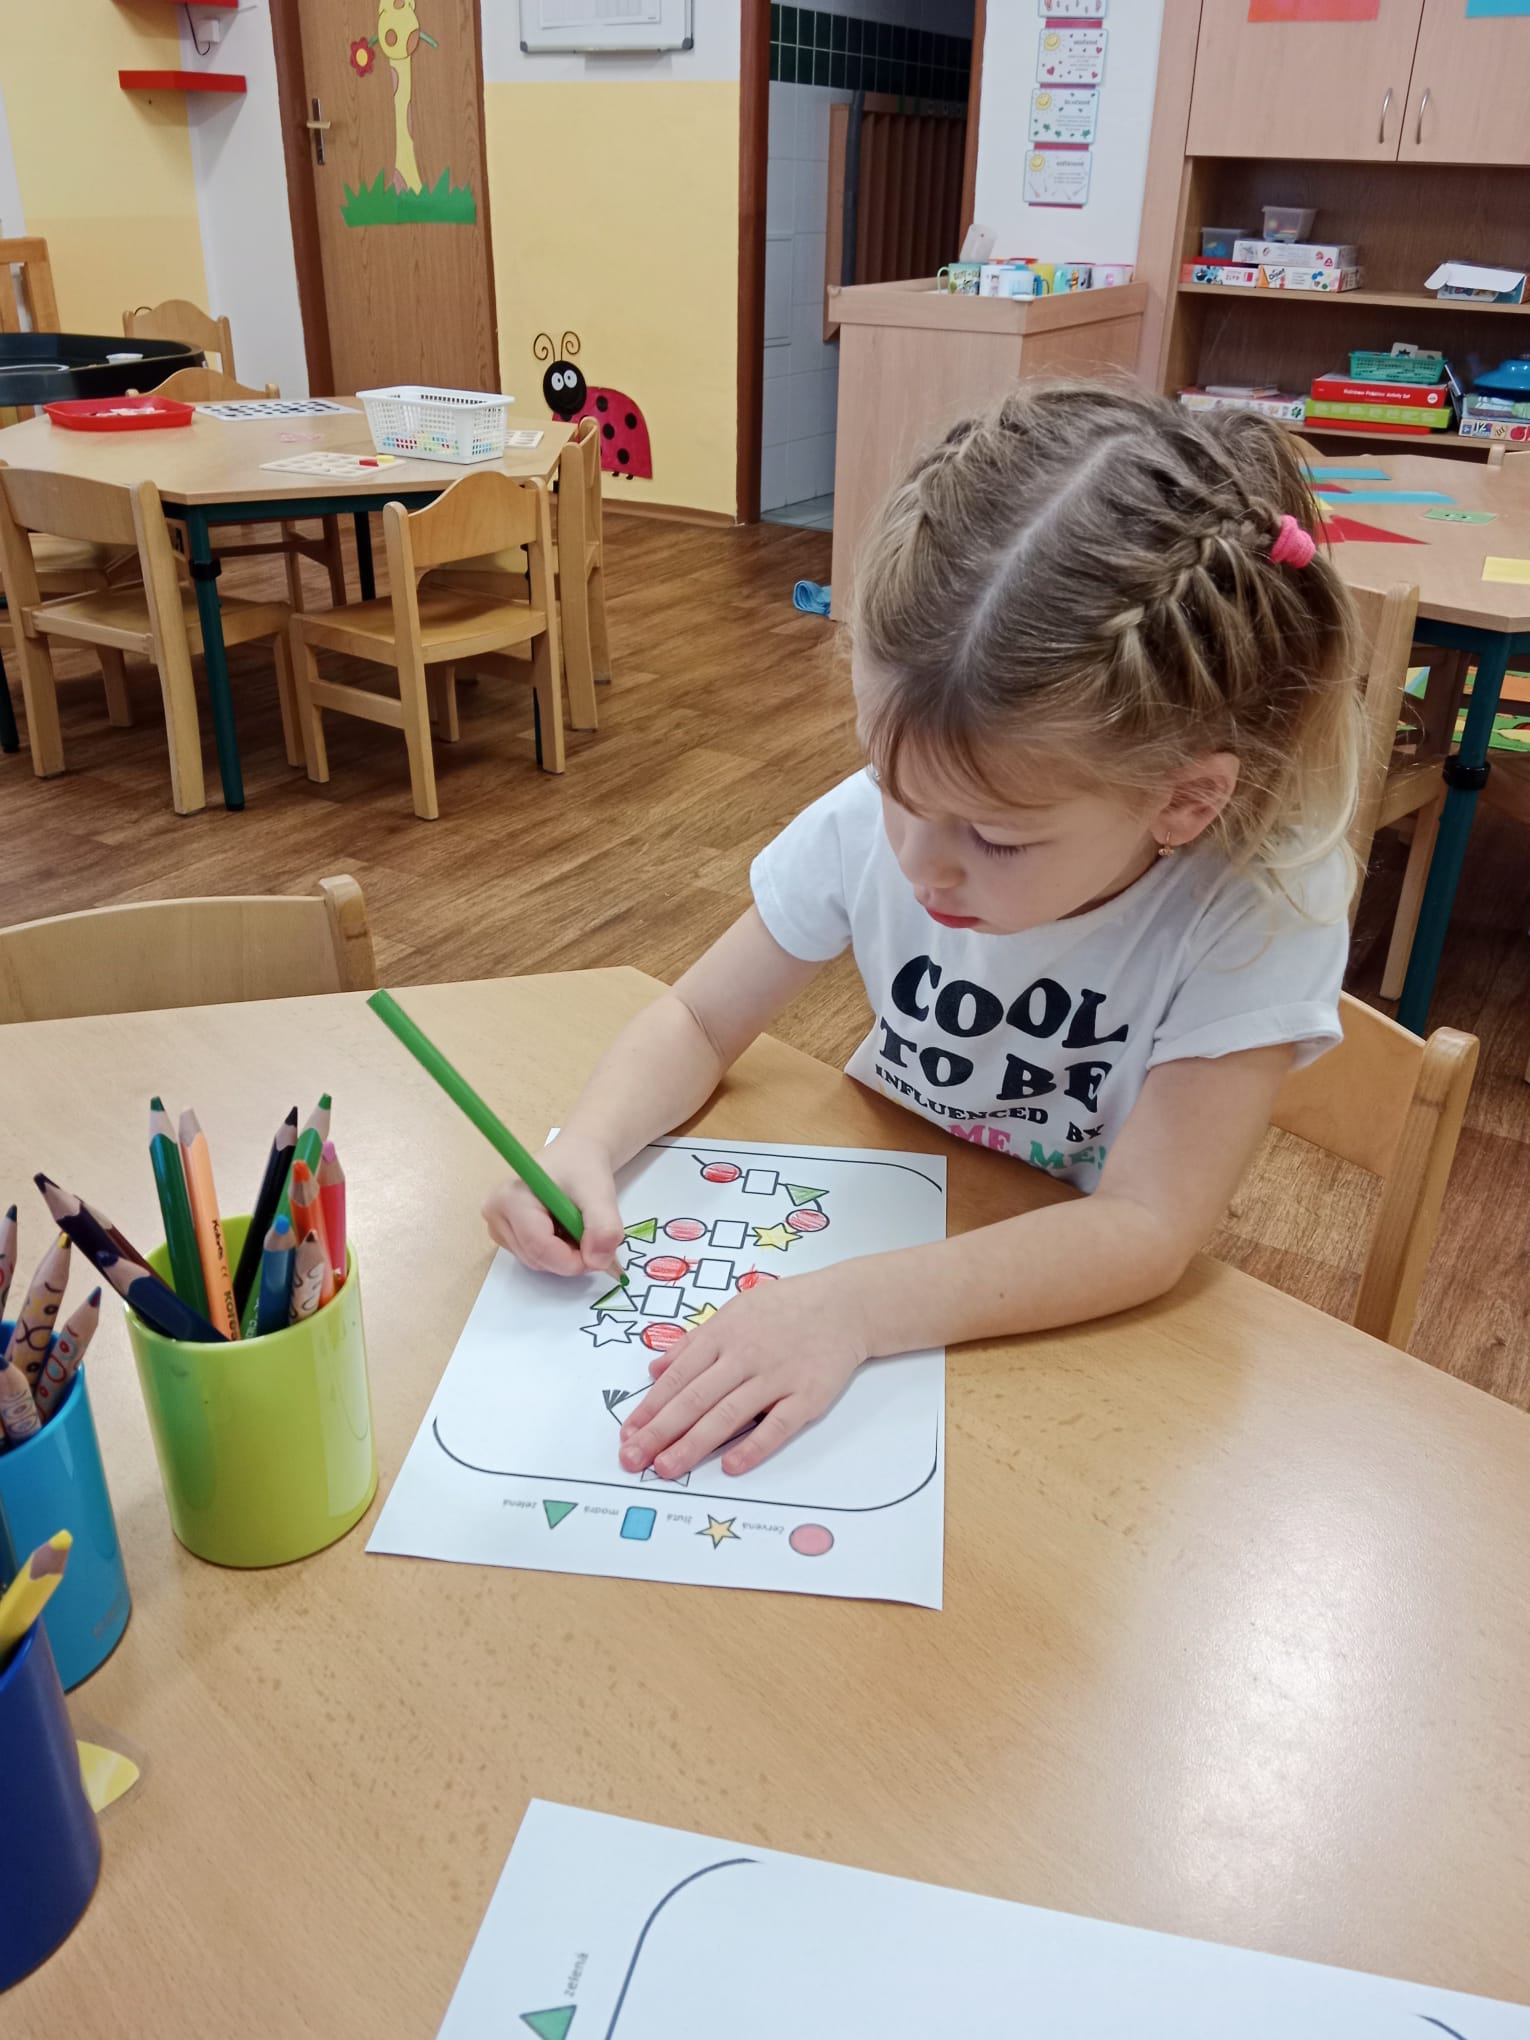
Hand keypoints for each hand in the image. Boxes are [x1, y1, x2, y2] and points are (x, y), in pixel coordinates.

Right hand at [482, 1131, 622, 1278]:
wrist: (575, 1157)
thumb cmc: (582, 1167)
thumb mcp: (601, 1192)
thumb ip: (604, 1227)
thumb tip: (599, 1262)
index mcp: (511, 1197)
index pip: (539, 1247)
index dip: (573, 1260)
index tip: (601, 1256)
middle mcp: (495, 1213)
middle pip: (537, 1258)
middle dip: (571, 1257)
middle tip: (594, 1236)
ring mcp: (497, 1226)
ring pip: (537, 1262)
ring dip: (565, 1255)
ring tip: (577, 1225)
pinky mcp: (504, 1234)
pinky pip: (535, 1258)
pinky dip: (557, 1253)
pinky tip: (564, 1230)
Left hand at [618, 1268, 869, 1480]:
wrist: (844, 1305)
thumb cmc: (785, 1307)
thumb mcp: (734, 1310)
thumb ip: (694, 1341)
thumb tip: (655, 1368)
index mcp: (723, 1334)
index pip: (678, 1376)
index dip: (650, 1406)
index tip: (628, 1432)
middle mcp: (745, 1356)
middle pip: (695, 1399)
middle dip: (659, 1431)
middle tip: (632, 1458)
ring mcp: (776, 1377)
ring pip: (728, 1415)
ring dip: (693, 1444)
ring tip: (666, 1467)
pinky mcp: (807, 1396)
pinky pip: (777, 1426)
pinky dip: (753, 1447)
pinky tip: (730, 1466)